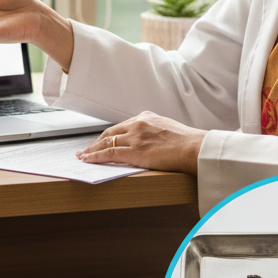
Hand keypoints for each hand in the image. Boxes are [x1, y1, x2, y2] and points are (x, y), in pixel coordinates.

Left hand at [76, 111, 202, 174]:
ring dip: (92, 150)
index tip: (101, 140)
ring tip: (83, 156)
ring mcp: (135, 137)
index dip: (108, 135)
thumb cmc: (187, 141)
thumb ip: (154, 131)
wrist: (195, 147)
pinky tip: (88, 160)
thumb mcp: (167, 128)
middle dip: (96, 142)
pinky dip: (96, 157)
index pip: (121, 126)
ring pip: (106, 143)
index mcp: (146, 117)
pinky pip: (110, 154)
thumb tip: (149, 140)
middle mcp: (138, 124)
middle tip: (86, 149)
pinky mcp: (135, 151)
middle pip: (110, 133)